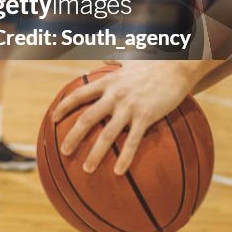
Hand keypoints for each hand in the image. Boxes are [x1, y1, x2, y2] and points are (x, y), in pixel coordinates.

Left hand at [52, 61, 195, 174]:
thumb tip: (105, 59)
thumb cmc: (153, 63)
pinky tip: (118, 172)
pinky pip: (133, 141)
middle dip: (73, 136)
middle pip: (87, 118)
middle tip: (63, 152)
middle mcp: (115, 95)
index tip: (54, 119)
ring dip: (95, 153)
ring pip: (107, 134)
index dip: (64, 107)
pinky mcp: (146, 117)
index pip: (79, 95)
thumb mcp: (128, 59)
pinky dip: (125, 157)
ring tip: (87, 169)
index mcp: (108, 82)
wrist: (177, 66)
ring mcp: (130, 107)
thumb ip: (114, 61)